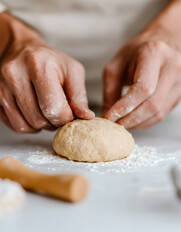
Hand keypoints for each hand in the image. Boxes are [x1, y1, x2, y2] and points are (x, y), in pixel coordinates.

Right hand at [0, 14, 93, 132]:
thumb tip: (87, 117)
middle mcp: (14, 74)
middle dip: (54, 122)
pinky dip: (29, 126)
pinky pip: (15, 125)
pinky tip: (35, 113)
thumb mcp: (72, 71)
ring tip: (47, 112)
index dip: (67, 118)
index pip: (54, 108)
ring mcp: (1, 87)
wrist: (23, 51)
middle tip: (59, 112)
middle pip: (39, 119)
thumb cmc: (51, 62)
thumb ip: (80, 95)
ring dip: (41, 126)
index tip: (70, 113)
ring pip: (26, 126)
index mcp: (38, 65)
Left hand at [102, 35, 180, 128]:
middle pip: (152, 104)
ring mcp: (180, 81)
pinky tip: (133, 121)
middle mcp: (172, 67)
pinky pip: (163, 114)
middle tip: (114, 125)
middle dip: (130, 119)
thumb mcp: (116, 66)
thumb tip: (107, 116)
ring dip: (137, 123)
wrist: (160, 44)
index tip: (109, 117)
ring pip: (158, 113)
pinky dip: (145, 122)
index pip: (142, 88)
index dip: (125, 107)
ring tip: (122, 124)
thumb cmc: (135, 54)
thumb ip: (110, 91)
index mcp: (154, 54)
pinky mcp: (180, 93)